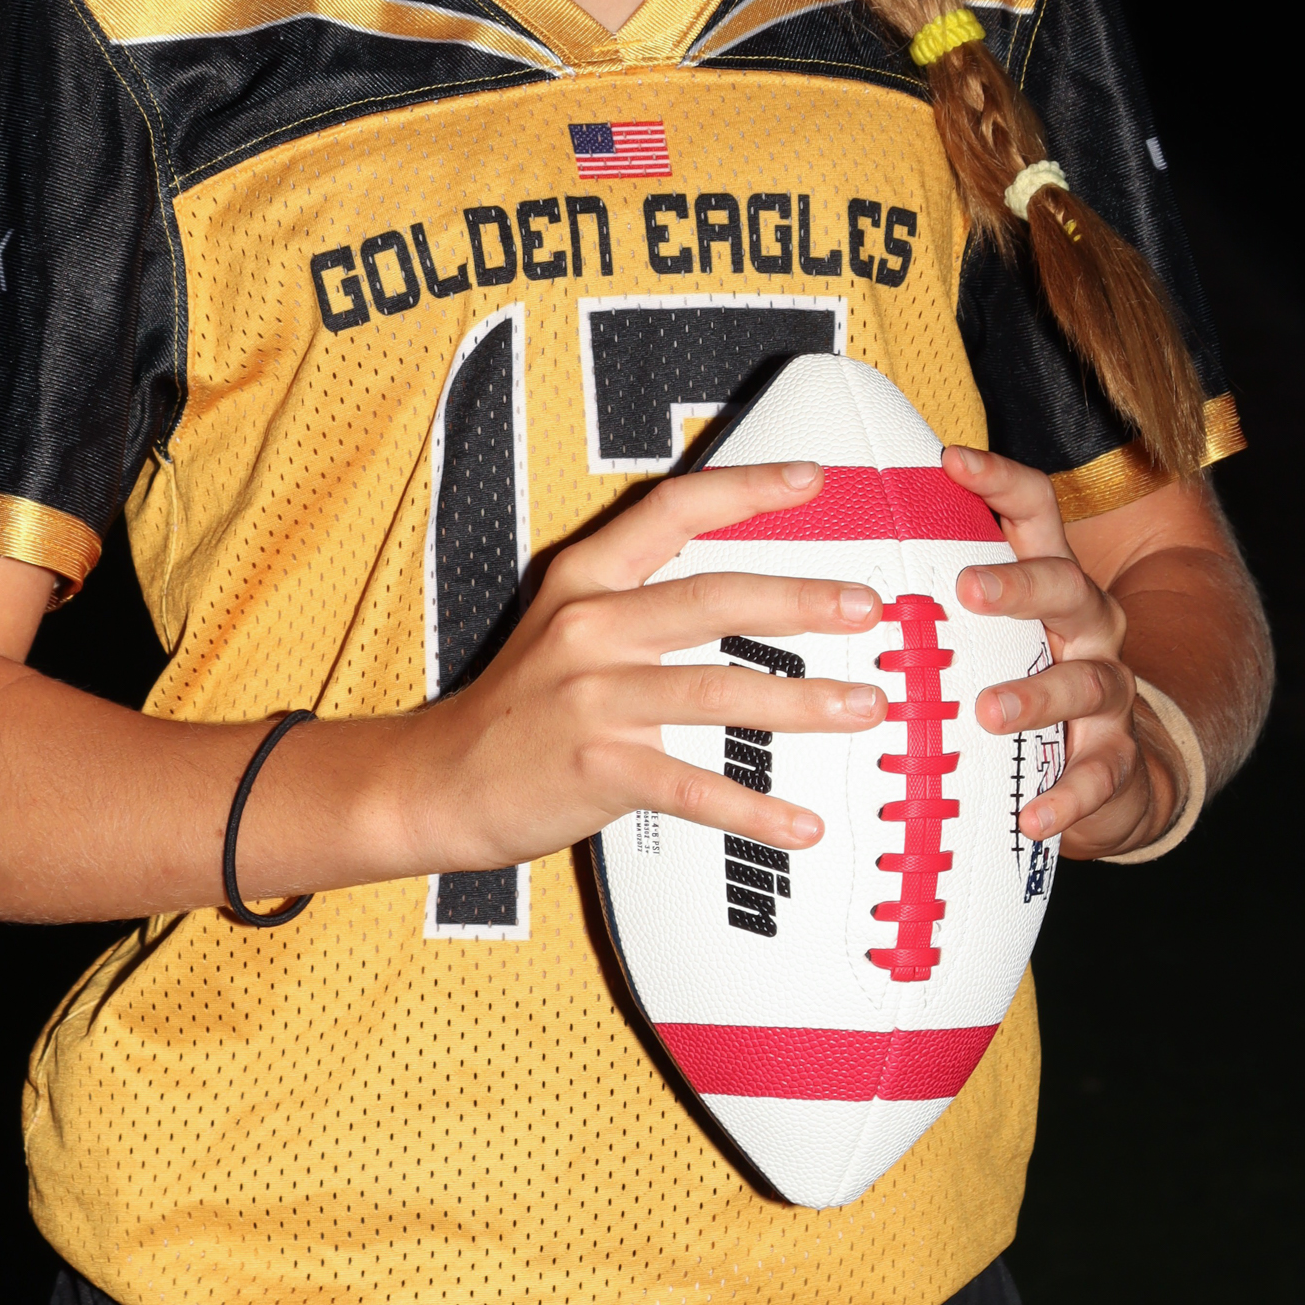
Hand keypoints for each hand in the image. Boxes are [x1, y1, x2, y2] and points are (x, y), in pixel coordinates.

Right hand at [401, 461, 886, 872]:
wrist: (437, 780)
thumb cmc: (518, 706)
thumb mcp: (564, 623)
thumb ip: (637, 597)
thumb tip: (744, 586)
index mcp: (586, 581)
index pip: (672, 510)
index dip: (745, 489)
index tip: (812, 479)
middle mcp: (591, 628)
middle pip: (712, 596)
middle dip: (800, 599)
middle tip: (867, 605)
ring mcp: (594, 699)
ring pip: (717, 690)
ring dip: (801, 703)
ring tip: (864, 706)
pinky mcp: (597, 768)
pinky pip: (693, 788)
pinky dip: (754, 810)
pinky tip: (802, 825)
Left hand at [944, 444, 1177, 860]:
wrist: (1115, 769)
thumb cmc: (1022, 678)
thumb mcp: (989, 629)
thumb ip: (934, 591)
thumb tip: (828, 539)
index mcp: (1049, 582)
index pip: (1036, 511)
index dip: (998, 480)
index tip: (950, 458)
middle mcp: (1087, 626)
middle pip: (1067, 586)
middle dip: (1019, 585)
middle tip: (968, 590)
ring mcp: (1107, 693)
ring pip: (1085, 681)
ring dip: (1035, 695)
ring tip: (989, 712)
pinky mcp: (1115, 760)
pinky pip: (1098, 775)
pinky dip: (1067, 796)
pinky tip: (1032, 812)